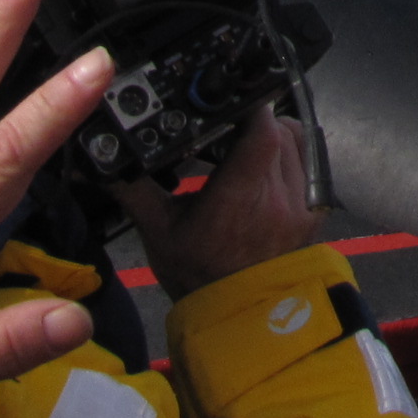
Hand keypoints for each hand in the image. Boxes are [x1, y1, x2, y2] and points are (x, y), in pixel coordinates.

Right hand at [114, 109, 325, 301]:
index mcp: (238, 200)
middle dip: (254, 121)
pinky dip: (291, 155)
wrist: (234, 317)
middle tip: (230, 127)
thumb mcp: (158, 230)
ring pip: (298, 141)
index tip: (232, 101)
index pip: (261, 133)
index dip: (249, 108)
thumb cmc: (194, 275)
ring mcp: (302, 207)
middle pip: (278, 130)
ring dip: (275, 134)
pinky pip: (311, 164)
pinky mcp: (315, 214)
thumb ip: (134, 187)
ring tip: (247, 144)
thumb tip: (102, 160)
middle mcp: (278, 200)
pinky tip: (268, 166)